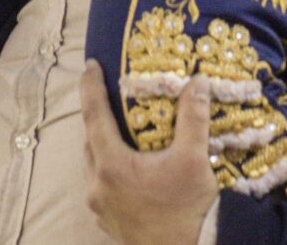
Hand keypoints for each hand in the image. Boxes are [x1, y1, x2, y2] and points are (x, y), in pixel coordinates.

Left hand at [79, 63, 217, 244]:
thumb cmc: (186, 212)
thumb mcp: (193, 160)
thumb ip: (192, 118)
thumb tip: (196, 82)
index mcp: (111, 165)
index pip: (94, 115)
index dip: (91, 87)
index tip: (90, 65)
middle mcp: (97, 185)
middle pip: (91, 141)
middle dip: (99, 118)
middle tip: (111, 99)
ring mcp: (101, 207)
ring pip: (94, 166)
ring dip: (104, 147)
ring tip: (123, 133)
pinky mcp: (109, 222)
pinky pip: (102, 187)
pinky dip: (111, 171)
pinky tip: (132, 171)